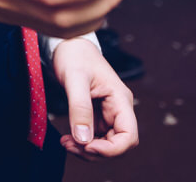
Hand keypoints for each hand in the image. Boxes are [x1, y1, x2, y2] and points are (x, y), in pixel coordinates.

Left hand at [54, 37, 137, 160]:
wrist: (68, 44)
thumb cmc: (74, 55)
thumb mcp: (75, 78)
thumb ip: (79, 108)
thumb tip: (83, 139)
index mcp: (120, 99)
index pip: (129, 135)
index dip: (112, 149)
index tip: (88, 146)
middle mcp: (118, 109)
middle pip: (118, 144)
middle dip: (95, 151)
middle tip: (70, 146)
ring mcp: (108, 113)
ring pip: (105, 144)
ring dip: (87, 150)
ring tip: (66, 143)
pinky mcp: (96, 115)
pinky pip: (94, 137)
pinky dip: (82, 143)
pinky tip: (67, 139)